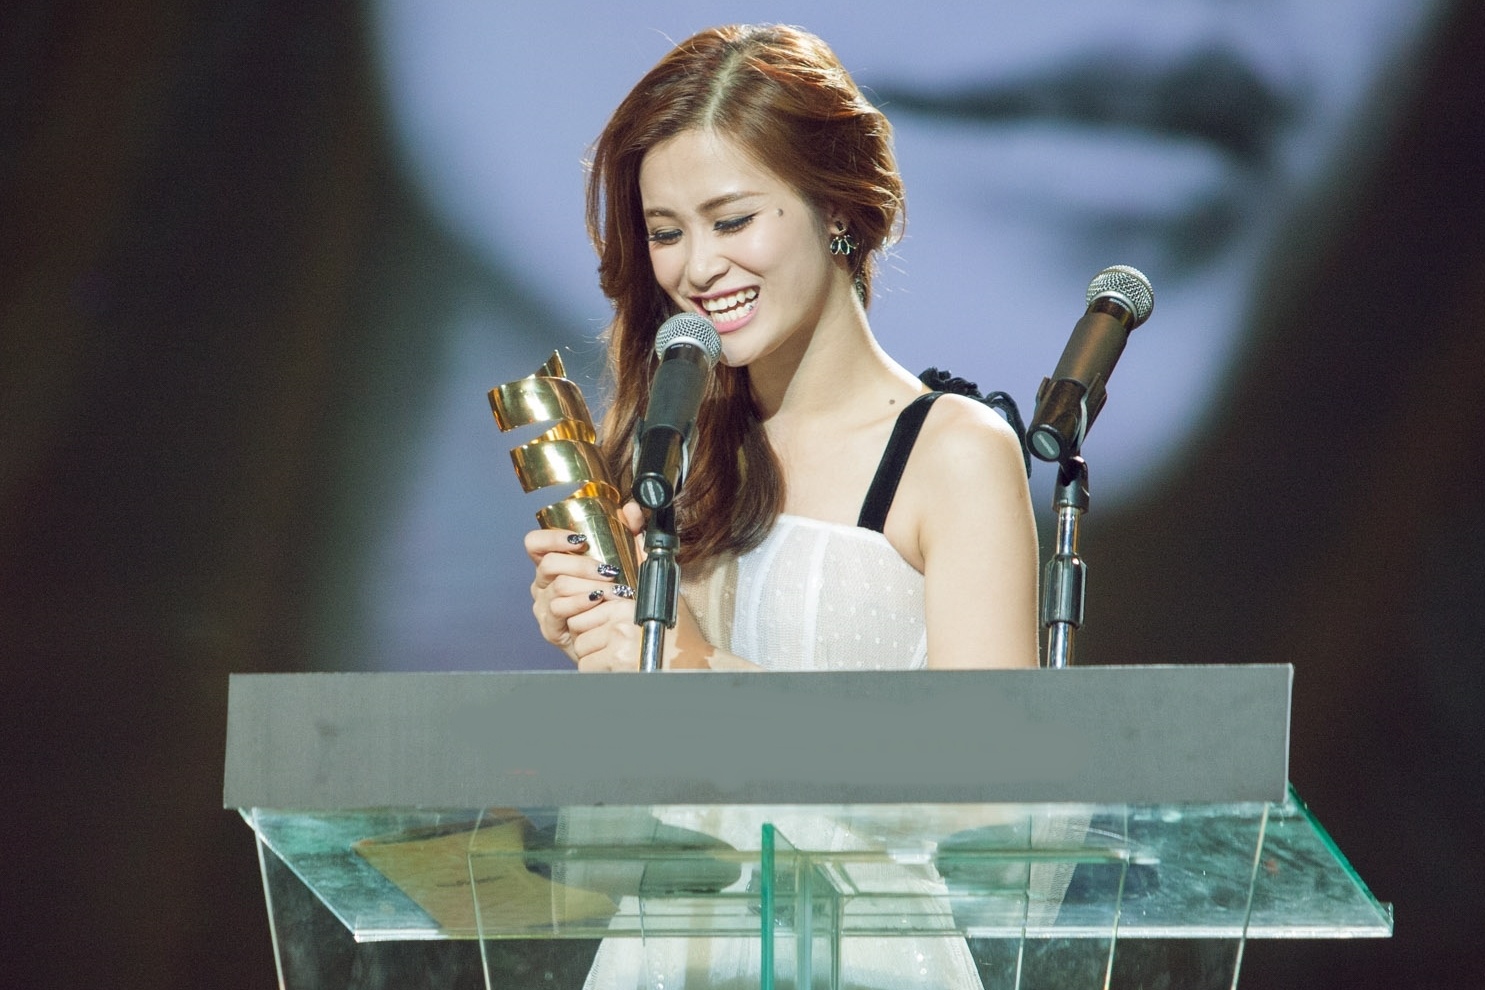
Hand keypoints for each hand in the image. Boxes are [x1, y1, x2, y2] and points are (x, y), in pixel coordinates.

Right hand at [525, 509, 640, 663]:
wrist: (619, 639)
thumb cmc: (617, 599)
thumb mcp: (629, 563)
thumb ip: (630, 533)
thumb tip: (629, 510)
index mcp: (555, 564)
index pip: (536, 543)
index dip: (552, 537)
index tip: (579, 539)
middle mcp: (544, 584)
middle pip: (549, 564)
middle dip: (582, 565)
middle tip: (610, 571)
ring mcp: (545, 607)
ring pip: (557, 587)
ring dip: (588, 586)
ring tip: (613, 590)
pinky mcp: (551, 629)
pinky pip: (558, 610)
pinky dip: (581, 604)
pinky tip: (598, 602)